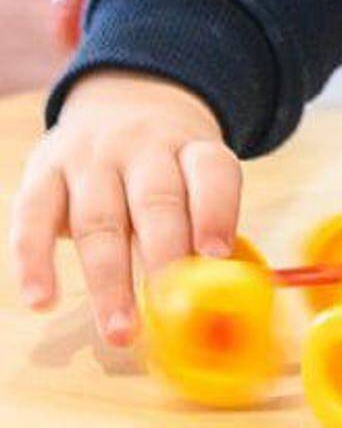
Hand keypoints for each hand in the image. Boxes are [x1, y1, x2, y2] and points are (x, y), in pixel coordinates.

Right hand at [9, 71, 238, 346]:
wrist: (120, 100)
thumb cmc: (165, 163)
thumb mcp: (194, 173)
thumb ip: (204, 223)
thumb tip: (218, 292)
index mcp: (191, 145)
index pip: (211, 170)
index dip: (216, 212)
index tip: (217, 255)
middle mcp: (143, 145)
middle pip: (157, 200)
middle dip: (165, 257)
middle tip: (172, 309)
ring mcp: (91, 157)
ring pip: (99, 219)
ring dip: (109, 279)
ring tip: (120, 330)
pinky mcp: (44, 171)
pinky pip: (34, 217)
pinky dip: (35, 261)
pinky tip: (42, 301)